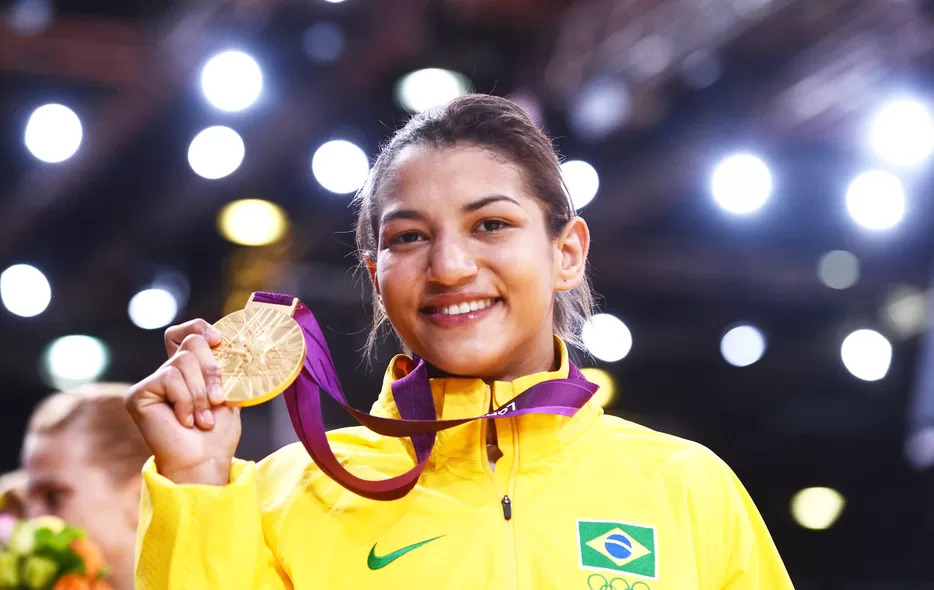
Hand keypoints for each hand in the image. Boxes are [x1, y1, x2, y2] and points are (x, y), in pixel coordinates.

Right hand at [126, 319, 240, 484]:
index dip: (199, 327)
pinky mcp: (138, 394)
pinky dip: (186, 401)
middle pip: (191, 343)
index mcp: (189, 370)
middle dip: (212, 371)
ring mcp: (152, 382)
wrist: (205, 461)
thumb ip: (223, 368)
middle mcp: (168, 372)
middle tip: (218, 400)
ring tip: (204, 419)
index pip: (185, 333)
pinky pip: (169, 379)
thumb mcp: (228, 394)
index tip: (219, 339)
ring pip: (183, 362)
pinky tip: (185, 421)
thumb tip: (226, 342)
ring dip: (201, 393)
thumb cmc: (218, 433)